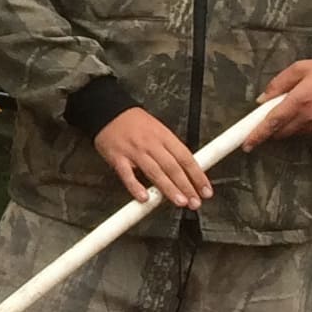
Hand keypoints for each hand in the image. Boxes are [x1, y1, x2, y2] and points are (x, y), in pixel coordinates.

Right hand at [94, 106, 212, 209]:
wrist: (106, 110)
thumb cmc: (133, 122)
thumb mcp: (158, 129)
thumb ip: (170, 149)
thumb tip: (187, 169)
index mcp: (163, 136)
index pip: (186, 158)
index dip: (197, 175)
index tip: (205, 190)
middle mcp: (151, 143)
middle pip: (173, 167)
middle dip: (186, 186)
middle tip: (195, 201)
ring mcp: (134, 151)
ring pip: (154, 172)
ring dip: (169, 188)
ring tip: (180, 201)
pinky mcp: (117, 157)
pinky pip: (127, 174)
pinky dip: (135, 187)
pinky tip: (144, 197)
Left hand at [245, 56, 311, 146]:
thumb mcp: (300, 68)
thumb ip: (278, 83)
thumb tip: (263, 98)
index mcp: (299, 100)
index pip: (272, 122)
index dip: (258, 134)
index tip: (246, 143)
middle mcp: (308, 117)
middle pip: (280, 132)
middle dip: (270, 128)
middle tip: (269, 115)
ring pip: (292, 134)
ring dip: (285, 126)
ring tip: (295, 107)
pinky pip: (306, 133)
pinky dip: (299, 126)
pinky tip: (307, 112)